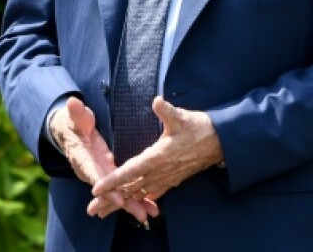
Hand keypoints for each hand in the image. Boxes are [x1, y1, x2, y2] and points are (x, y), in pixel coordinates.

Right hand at [50, 98, 158, 223]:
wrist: (69, 133)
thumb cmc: (74, 122)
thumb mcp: (75, 117)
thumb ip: (77, 113)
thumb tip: (72, 102)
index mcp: (83, 158)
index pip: (94, 174)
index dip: (106, 186)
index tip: (118, 196)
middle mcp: (92, 171)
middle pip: (108, 190)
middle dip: (124, 201)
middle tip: (140, 213)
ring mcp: (101, 174)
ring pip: (117, 192)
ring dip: (132, 203)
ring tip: (149, 214)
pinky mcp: (109, 174)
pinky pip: (122, 188)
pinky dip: (134, 196)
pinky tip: (149, 206)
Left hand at [88, 96, 222, 215]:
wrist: (220, 142)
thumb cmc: (198, 128)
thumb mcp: (181, 116)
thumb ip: (167, 111)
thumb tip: (157, 101)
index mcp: (157, 157)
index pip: (129, 171)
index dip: (112, 181)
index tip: (96, 189)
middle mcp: (160, 171)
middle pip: (130, 189)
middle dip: (111, 199)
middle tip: (92, 209)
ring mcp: (167, 178)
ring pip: (140, 194)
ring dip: (123, 202)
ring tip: (105, 210)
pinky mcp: (173, 179)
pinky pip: (153, 193)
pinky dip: (140, 199)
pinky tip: (134, 202)